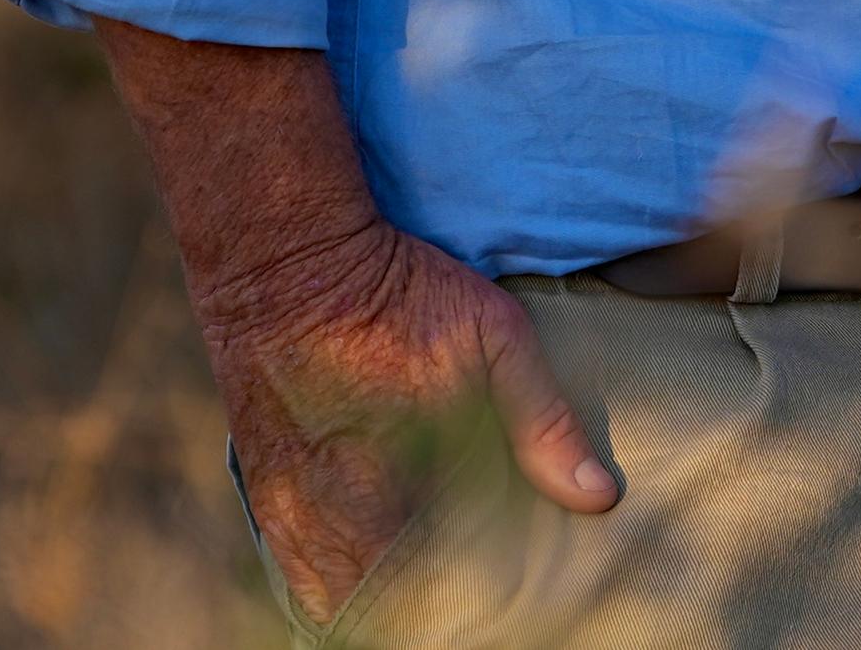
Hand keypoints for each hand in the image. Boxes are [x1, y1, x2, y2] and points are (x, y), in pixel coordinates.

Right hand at [197, 213, 617, 624]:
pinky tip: (366, 575)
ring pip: (334, 599)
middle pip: (385, 607)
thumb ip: (542, 421)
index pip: (435, 594)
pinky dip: (332, 584)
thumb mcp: (490, 335)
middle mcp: (327, 515)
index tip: (505, 597)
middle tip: (469, 596)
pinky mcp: (263, 492)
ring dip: (378, 600)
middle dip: (426, 608)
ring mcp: (287, 509)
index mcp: (387, 491)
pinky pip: (298, 574)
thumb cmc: (397, 288)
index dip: (471, 605)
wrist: (284, 252)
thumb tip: (598, 497)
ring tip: (422, 594)